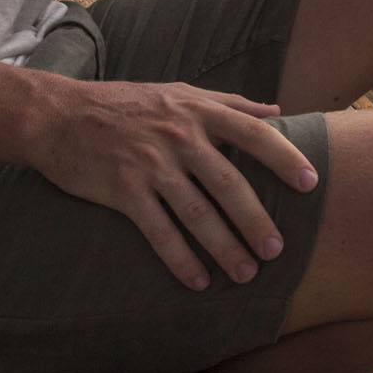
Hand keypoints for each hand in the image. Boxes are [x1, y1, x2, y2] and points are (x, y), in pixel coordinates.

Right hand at [22, 75, 316, 290]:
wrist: (62, 114)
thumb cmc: (130, 102)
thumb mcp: (183, 92)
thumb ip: (231, 103)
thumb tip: (277, 111)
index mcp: (200, 113)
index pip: (254, 134)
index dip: (285, 158)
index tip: (310, 184)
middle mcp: (181, 139)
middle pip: (229, 184)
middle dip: (256, 220)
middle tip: (277, 250)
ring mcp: (152, 165)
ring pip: (196, 213)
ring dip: (224, 246)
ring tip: (246, 272)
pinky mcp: (124, 190)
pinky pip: (158, 231)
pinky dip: (179, 258)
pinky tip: (197, 280)